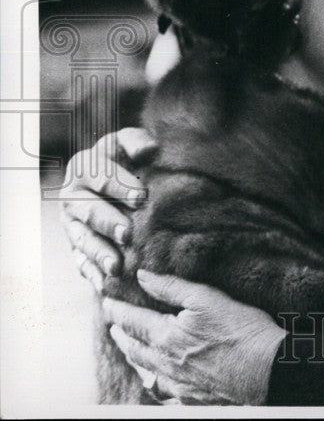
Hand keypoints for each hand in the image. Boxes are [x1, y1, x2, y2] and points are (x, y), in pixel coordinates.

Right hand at [59, 128, 156, 291]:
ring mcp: (72, 224)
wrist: (115, 182)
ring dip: (99, 253)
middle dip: (108, 222)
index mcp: (84, 167)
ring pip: (83, 241)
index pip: (102, 176)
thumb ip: (135, 141)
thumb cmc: (127, 159)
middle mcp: (73, 196)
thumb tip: (148, 149)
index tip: (141, 197)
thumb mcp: (127, 143)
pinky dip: (93, 275)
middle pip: (90, 211)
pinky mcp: (76, 247)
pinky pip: (81, 263)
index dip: (121, 186)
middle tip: (127, 232)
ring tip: (116, 266)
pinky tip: (106, 285)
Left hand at [103, 270, 286, 404]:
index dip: (118, 311)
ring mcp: (178, 385)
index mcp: (167, 336)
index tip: (107, 303)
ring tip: (131, 350)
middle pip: (134, 349)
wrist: (266, 371)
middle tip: (113, 326)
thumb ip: (172, 288)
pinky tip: (158, 381)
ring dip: (134, 359)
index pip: (133, 321)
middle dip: (122, 335)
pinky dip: (154, 383)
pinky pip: (163, 392)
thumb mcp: (208, 298)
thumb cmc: (241, 331)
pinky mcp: (192, 399)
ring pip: (146, 372)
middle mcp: (166, 364)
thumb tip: (143, 277)